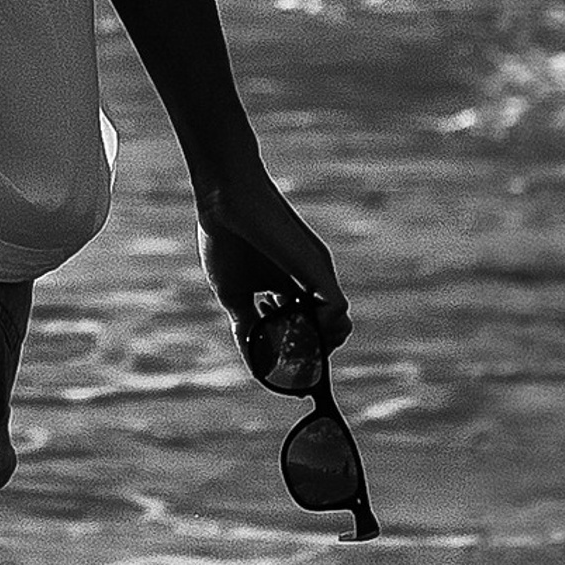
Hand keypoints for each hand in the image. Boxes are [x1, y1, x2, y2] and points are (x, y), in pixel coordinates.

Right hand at [194, 155, 347, 352]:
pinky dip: (319, 328)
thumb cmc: (225, 239)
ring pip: (339, 325)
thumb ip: (248, 325)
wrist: (225, 200)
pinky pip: (337, 309)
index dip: (295, 351)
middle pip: (327, 333)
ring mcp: (316, 276)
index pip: (305, 329)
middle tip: (281, 357)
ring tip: (286, 343)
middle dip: (306, 353)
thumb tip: (255, 361)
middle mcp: (308, 284)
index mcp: (288, 288)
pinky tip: (289, 323)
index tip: (276, 364)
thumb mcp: (233, 293)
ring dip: (317, 344)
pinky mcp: (318, 269)